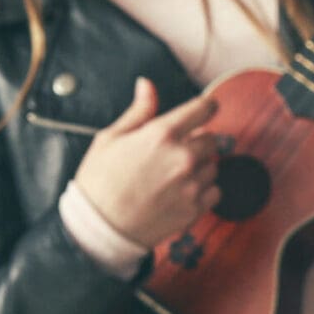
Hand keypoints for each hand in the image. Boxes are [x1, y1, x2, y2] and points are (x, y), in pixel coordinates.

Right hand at [69, 78, 224, 257]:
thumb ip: (138, 111)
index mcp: (162, 134)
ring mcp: (192, 185)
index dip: (205, 107)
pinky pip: (215, 191)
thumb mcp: (110, 138)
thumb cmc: (99, 181)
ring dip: (200, 166)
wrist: (98, 229)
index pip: (204, 108)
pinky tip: (180, 192)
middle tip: (172, 152)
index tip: (201, 111)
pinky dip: (203, 190)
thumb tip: (147, 84)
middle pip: (211, 138)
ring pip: (213, 165)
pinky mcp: (195, 209)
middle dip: (196, 140)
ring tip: (172, 175)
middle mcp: (183, 157)